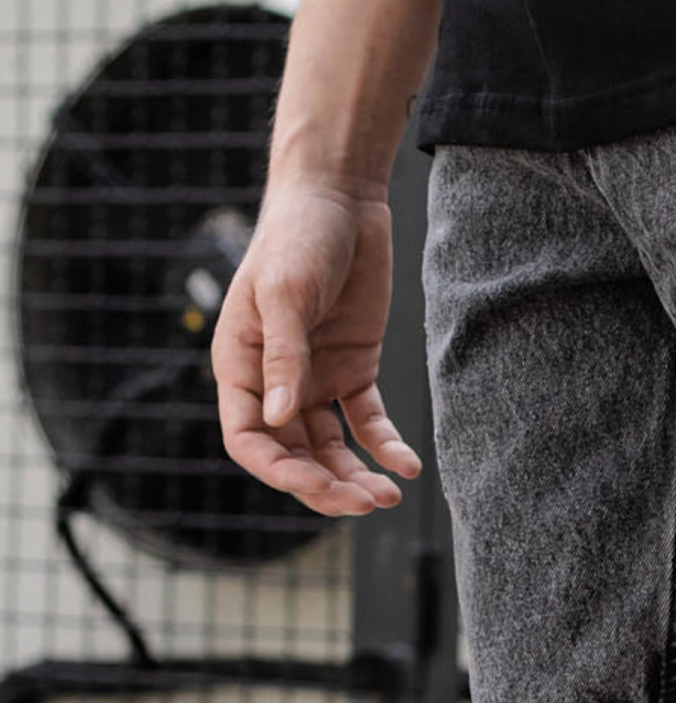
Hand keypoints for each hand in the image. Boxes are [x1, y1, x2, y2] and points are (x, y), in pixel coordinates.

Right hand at [211, 179, 420, 513]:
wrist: (339, 199)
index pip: (250, 440)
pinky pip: (366, 421)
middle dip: (326, 485)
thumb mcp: (286, 293)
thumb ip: (284, 356)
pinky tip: (407, 465)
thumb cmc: (298, 237)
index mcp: (241, 367)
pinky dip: (384, 446)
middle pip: (293, 454)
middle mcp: (275, 382)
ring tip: (388, 496)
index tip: (319, 488)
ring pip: (331, 447)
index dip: (279, 472)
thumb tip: (278, 419)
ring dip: (355, 475)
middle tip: (367, 503)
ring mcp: (314, 379)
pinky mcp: (353, 370)